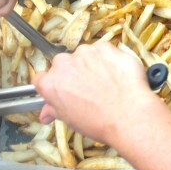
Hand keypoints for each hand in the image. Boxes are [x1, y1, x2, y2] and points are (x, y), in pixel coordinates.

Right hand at [33, 43, 159, 147]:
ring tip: (105, 82)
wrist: (128, 115)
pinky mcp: (105, 47)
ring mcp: (85, 52)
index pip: (42, 78)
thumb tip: (44, 114)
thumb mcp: (70, 120)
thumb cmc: (97, 122)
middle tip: (87, 89)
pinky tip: (116, 74)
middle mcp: (64, 63)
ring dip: (91, 64)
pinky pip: (103, 51)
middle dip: (73, 73)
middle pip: (63, 64)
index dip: (54, 85)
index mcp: (51, 83)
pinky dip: (108, 59)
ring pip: (84, 56)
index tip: (63, 90)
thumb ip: (54, 110)